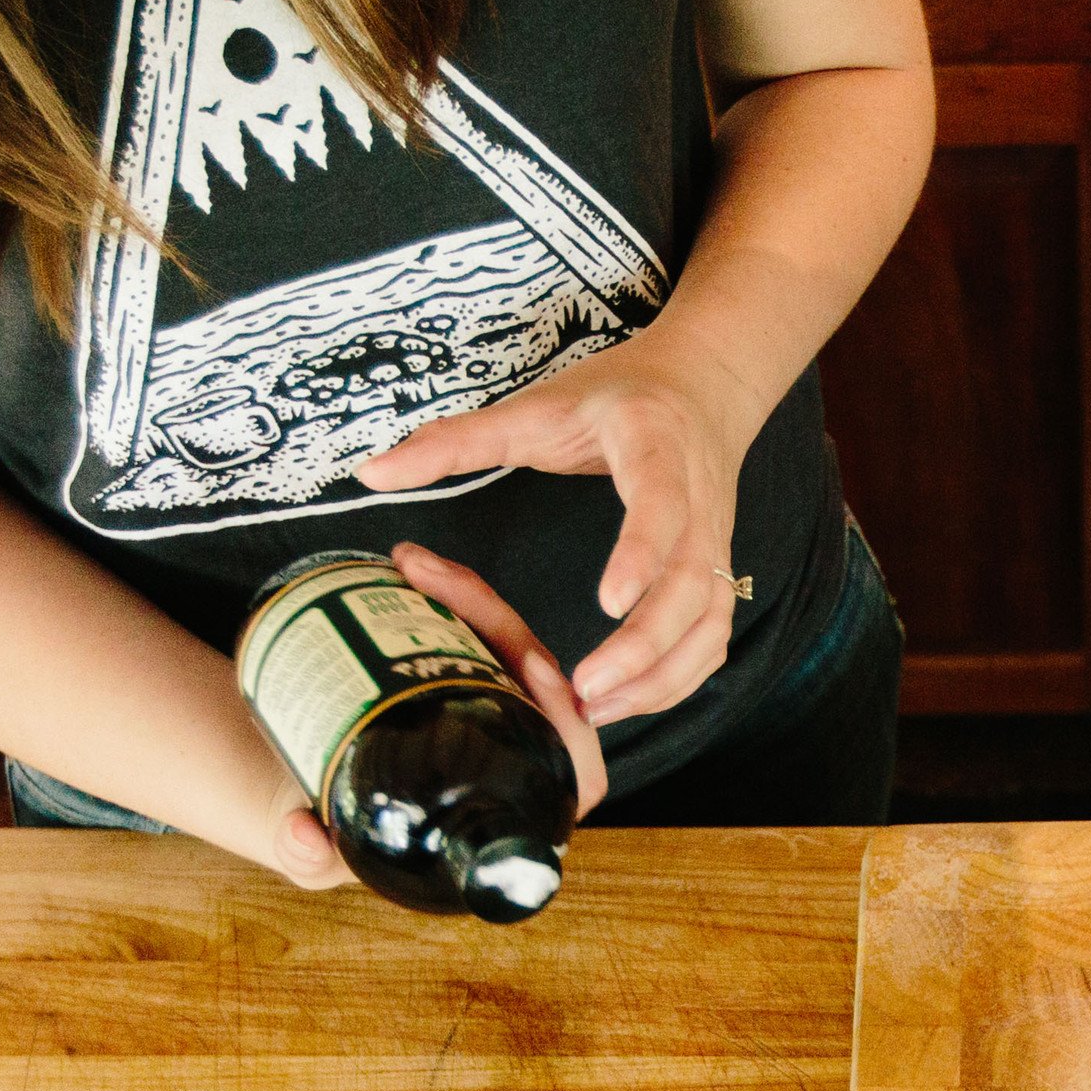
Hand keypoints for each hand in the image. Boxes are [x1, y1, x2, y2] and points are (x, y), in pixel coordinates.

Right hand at [245, 542, 611, 888]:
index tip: (533, 670)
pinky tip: (413, 571)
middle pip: (540, 689)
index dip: (569, 728)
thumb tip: (302, 835)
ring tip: (410, 564)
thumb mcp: (315, 854)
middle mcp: (510, 763)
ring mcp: (491, 716)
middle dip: (498, 624)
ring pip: (509, 649)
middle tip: (437, 582)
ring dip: (469, 597)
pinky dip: (452, 598)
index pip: (574, 776)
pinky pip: (478, 634)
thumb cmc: (322, 835)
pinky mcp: (466, 680)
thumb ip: (307, 858)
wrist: (293, 790)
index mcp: (503, 818)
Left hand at [356, 329, 762, 726]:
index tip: (605, 603)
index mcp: (653, 445)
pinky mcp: (719, 566)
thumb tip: (371, 473)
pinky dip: (680, 675)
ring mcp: (717, 537)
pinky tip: (629, 699)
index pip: (662, 503)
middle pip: (693, 583)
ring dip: (663, 673)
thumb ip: (453, 440)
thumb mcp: (534, 405)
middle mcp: (698, 496)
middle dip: (645, 645)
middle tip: (583, 690)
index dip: (641, 554)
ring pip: (711, 619)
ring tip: (598, 708)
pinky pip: (715, 633)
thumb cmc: (615, 395)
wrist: (703, 382)